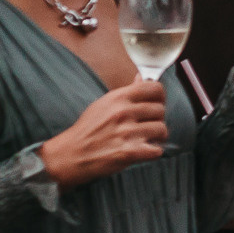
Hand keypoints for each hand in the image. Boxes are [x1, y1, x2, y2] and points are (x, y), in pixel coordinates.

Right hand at [39, 81, 168, 187]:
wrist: (71, 155)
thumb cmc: (88, 129)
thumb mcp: (103, 104)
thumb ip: (126, 92)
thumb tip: (141, 77)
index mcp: (118, 98)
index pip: (155, 88)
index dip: (160, 96)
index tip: (156, 103)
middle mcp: (123, 112)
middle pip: (161, 110)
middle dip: (157, 119)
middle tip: (146, 126)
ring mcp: (127, 132)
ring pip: (162, 129)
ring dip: (157, 137)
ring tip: (145, 139)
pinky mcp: (129, 152)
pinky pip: (157, 150)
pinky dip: (153, 152)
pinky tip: (143, 151)